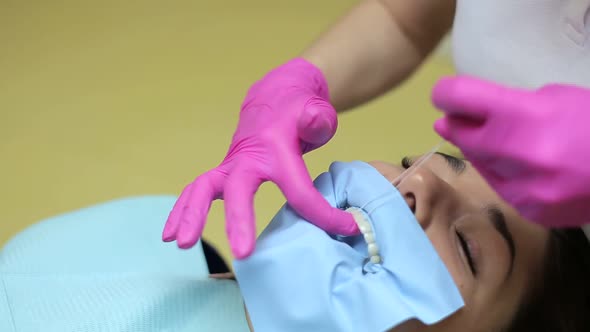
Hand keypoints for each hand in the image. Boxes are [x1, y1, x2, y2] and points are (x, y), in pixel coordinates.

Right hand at [163, 58, 357, 257]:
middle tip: (242, 252)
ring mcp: (231, 165)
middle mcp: (248, 158)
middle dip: (237, 220)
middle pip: (237, 188)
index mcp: (276, 149)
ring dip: (190, 216)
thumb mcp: (317, 112)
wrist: (276, 98)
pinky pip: (197, 192)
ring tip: (181, 244)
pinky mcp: (223, 173)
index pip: (299, 189)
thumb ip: (319, 118)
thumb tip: (315, 123)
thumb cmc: (300, 112)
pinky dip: (182, 211)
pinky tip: (170, 234)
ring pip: (203, 189)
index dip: (323, 213)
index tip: (347, 228)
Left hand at [432, 75, 589, 226]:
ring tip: (491, 141)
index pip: (460, 97)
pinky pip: (501, 188)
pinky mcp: (531, 211)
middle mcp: (517, 154)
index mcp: (524, 115)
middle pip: (463, 136)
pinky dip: (502, 175)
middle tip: (449, 121)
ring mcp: (523, 188)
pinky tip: (515, 166)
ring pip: (480, 165)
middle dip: (456, 126)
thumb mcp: (554, 98)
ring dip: (480, 151)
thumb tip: (467, 112)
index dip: (446, 94)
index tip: (443, 97)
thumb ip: (508, 105)